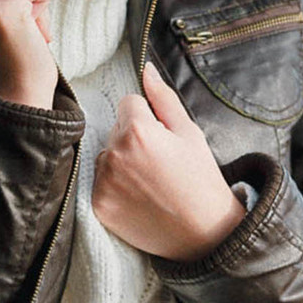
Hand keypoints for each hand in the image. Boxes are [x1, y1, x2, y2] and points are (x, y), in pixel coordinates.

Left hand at [92, 62, 246, 262]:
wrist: (204, 234)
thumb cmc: (201, 180)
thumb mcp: (190, 134)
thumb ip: (163, 98)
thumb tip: (145, 69)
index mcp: (138, 131)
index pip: (128, 103)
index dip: (148, 119)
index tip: (163, 139)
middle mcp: (114, 154)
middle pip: (115, 130)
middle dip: (133, 139)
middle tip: (160, 164)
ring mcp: (103, 181)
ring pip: (105, 156)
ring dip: (121, 163)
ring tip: (150, 182)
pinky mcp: (98, 204)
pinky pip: (99, 182)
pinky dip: (115, 187)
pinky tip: (139, 198)